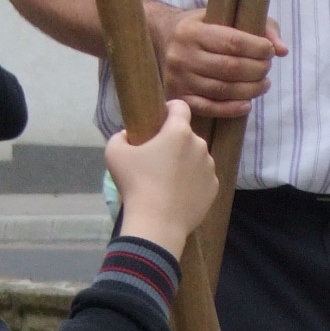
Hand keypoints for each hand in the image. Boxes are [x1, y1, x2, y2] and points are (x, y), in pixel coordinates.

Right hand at [104, 99, 217, 257]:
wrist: (157, 223)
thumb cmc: (135, 184)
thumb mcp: (115, 153)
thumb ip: (121, 136)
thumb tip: (128, 135)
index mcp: (179, 132)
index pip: (180, 107)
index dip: (170, 109)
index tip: (160, 119)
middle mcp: (199, 145)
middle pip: (187, 135)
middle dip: (174, 141)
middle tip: (156, 158)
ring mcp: (209, 167)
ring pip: (196, 156)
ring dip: (184, 161)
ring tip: (167, 180)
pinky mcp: (214, 187)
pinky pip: (202, 177)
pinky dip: (192, 181)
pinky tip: (177, 194)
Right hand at [153, 1, 286, 120]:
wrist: (163, 38)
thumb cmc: (203, 26)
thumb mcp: (226, 16)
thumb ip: (260, 26)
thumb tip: (282, 50)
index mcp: (191, 31)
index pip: (233, 42)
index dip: (257, 49)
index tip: (269, 51)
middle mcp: (181, 55)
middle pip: (230, 68)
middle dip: (257, 70)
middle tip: (267, 68)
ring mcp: (178, 79)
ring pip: (222, 90)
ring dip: (250, 90)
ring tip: (263, 84)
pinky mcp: (179, 97)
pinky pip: (209, 108)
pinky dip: (232, 109)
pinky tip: (247, 104)